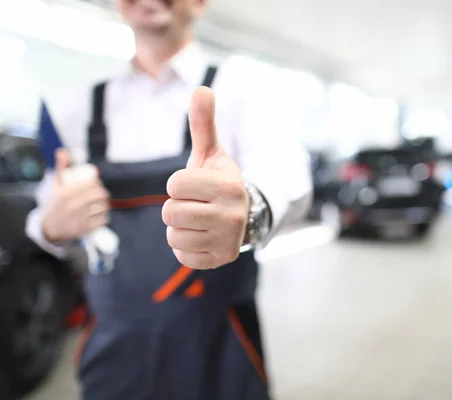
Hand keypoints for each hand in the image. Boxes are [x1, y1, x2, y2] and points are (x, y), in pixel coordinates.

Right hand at [42, 149, 110, 242]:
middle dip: (102, 192)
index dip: (96, 182)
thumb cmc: (55, 203)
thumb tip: (63, 151)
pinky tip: (100, 213)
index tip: (95, 182)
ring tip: (101, 202)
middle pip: (99, 195)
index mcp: (65, 194)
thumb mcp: (56, 185)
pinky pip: (103, 220)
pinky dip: (104, 216)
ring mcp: (80, 219)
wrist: (50, 227)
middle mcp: (73, 207)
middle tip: (100, 192)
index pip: (90, 184)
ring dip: (105, 204)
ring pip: (102, 207)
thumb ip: (61, 168)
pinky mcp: (85, 229)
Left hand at [162, 87, 249, 269]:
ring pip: (173, 235)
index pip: (174, 185)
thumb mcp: (211, 153)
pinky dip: (186, 247)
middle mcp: (231, 214)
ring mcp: (226, 239)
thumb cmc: (218, 181)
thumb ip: (203, 123)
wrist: (244, 215)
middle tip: (195, 204)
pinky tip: (201, 236)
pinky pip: (182, 255)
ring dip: (179, 227)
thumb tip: (201, 88)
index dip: (178, 184)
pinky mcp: (220, 259)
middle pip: (170, 212)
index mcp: (228, 185)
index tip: (194, 186)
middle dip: (176, 206)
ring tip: (198, 220)